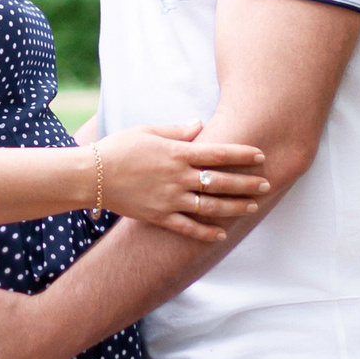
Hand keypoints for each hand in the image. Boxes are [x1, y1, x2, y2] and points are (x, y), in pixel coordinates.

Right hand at [95, 123, 267, 239]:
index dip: (242, 155)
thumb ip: (177, 131)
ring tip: (252, 207)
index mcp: (177, 153)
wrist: (92, 176)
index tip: (261, 156)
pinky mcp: (159, 217)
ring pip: (210, 207)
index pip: (218, 153)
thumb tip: (200, 125)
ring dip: (234, 208)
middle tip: (267, 185)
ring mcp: (170, 200)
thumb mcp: (148, 131)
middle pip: (220, 182)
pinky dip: (206, 232)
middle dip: (247, 184)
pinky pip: (188, 228)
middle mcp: (178, 178)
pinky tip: (221, 233)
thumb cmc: (119, 148)